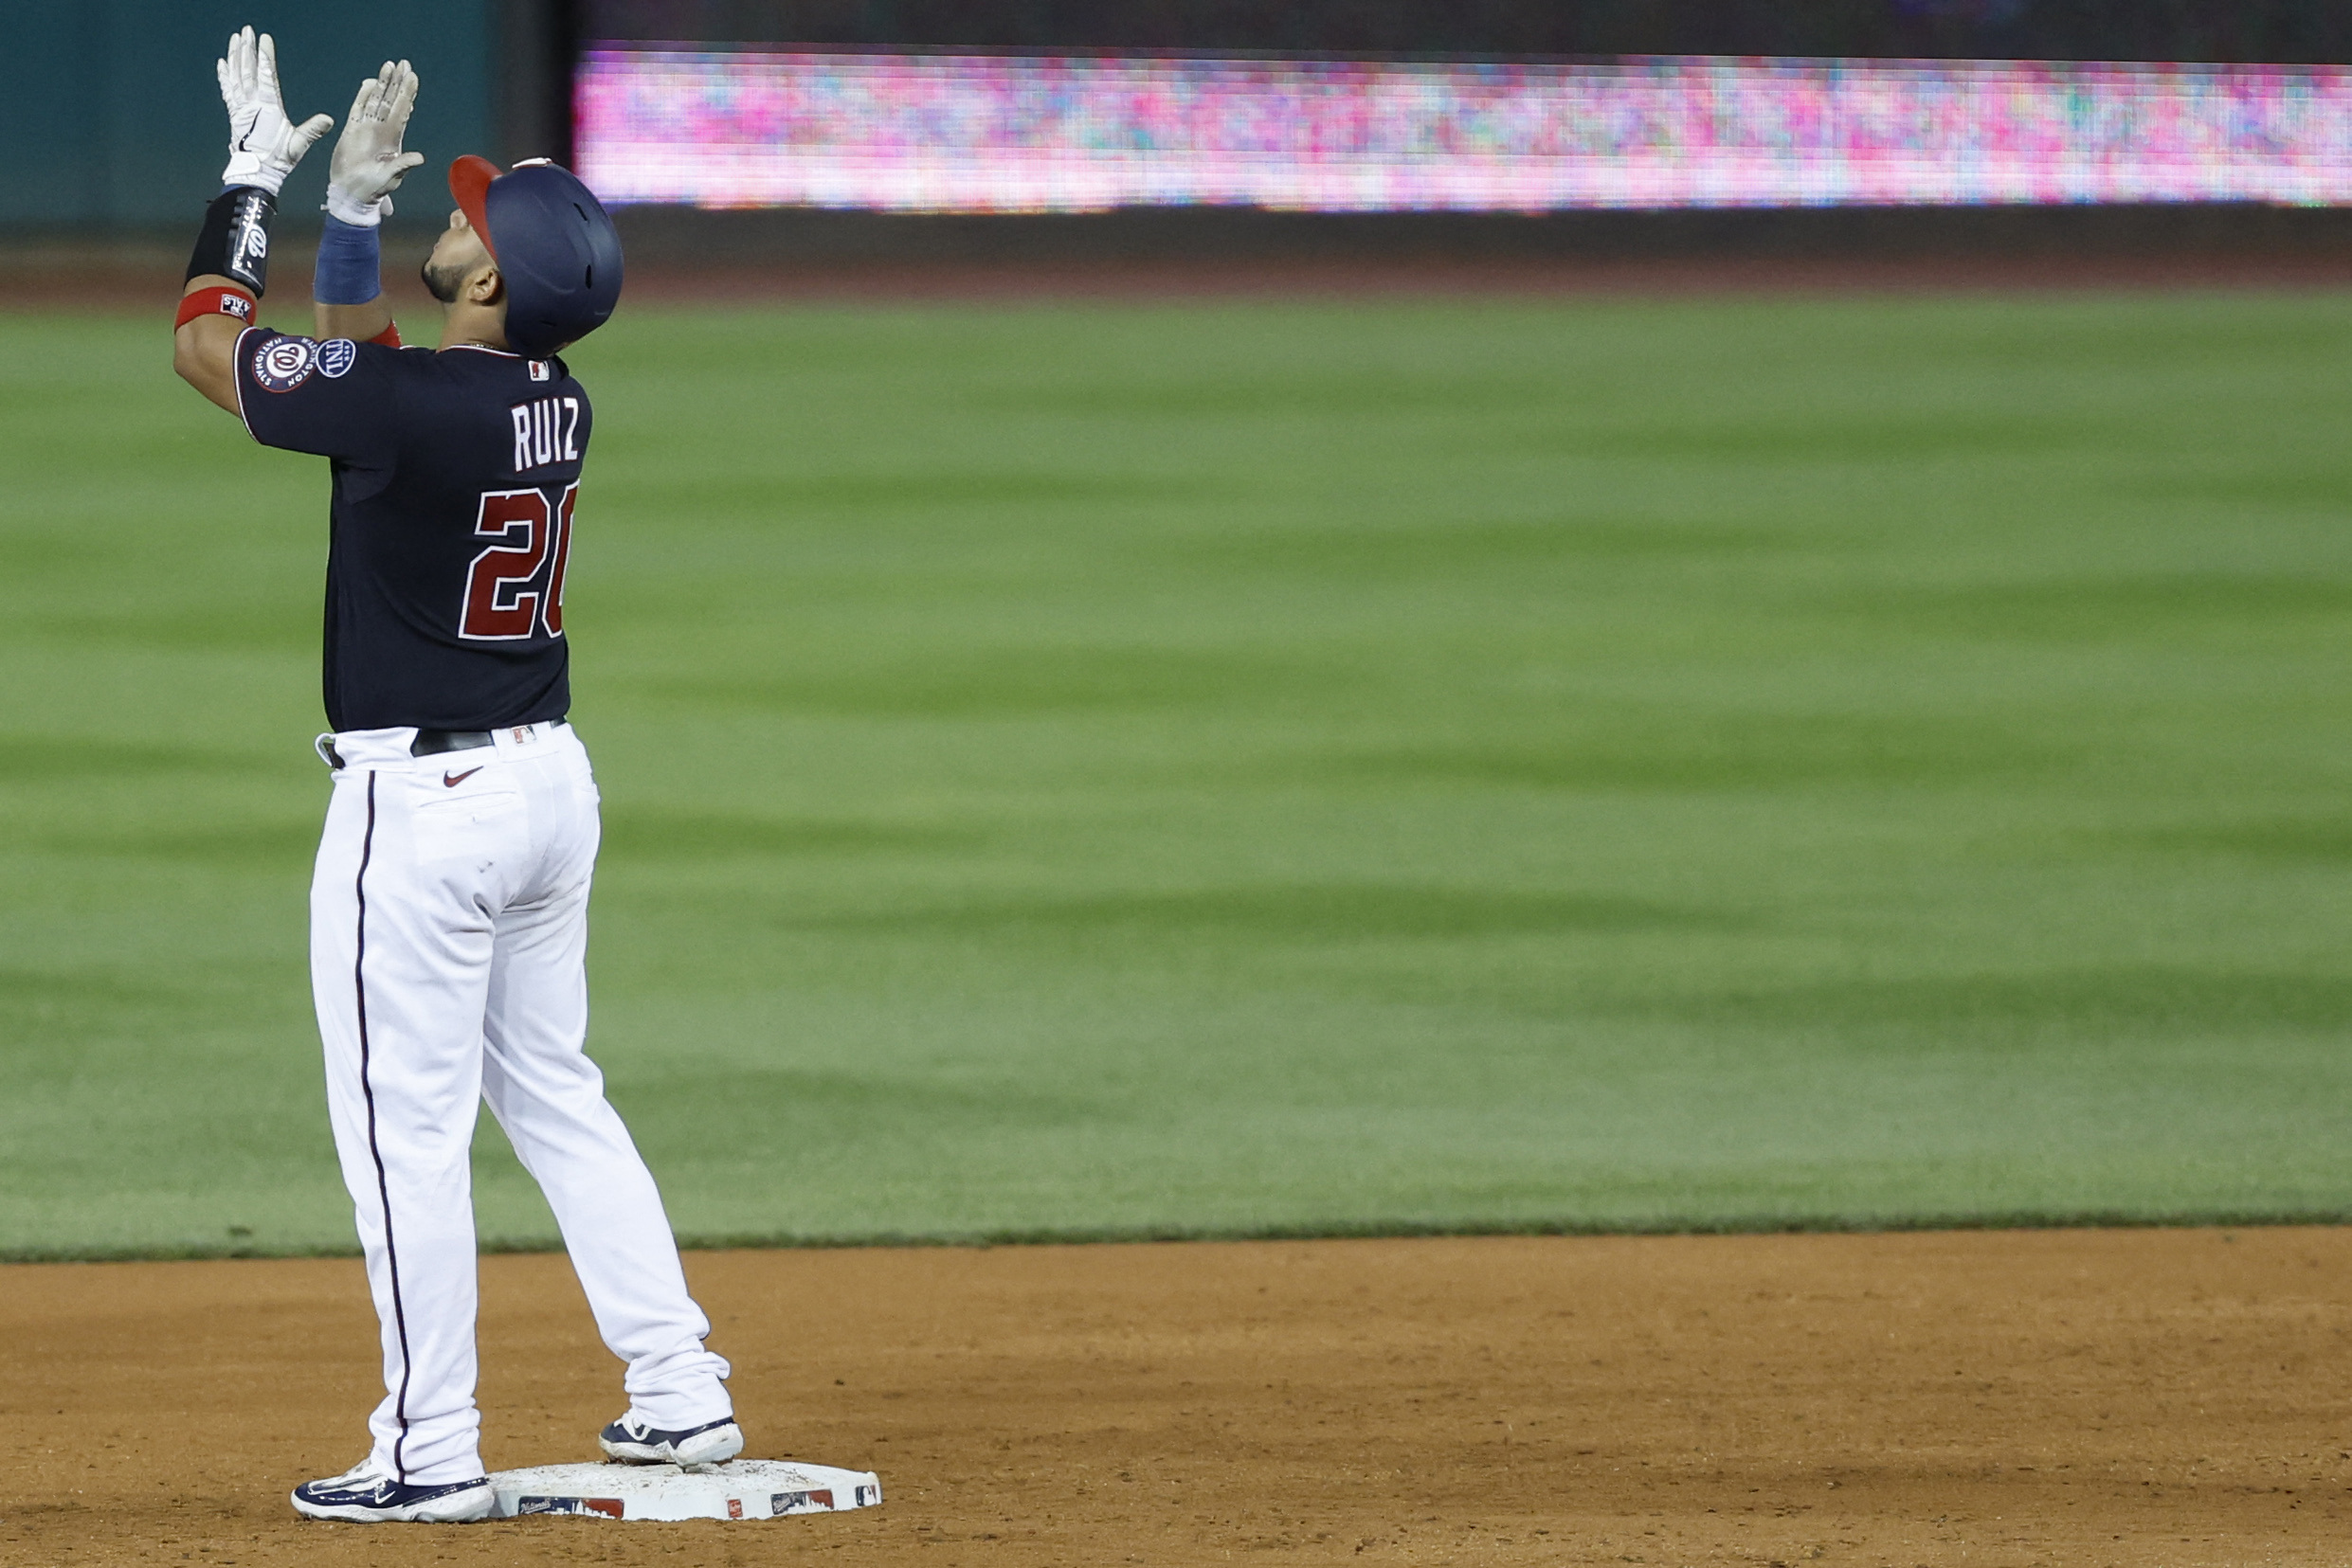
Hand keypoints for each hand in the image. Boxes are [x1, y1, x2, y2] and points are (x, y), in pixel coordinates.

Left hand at [217, 26, 332, 195]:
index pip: (266, 76)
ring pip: (236, 76)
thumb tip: (328, 119)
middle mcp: (251, 104)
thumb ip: (312, 130)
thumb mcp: (298, 144)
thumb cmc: (278, 159)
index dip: (265, 57)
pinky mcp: (234, 113)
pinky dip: (225, 75)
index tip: (264, 39)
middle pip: (248, 70)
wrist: (256, 172)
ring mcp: (241, 107)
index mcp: (268, 108)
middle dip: (247, 50)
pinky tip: (223, 62)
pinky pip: (227, 89)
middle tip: (246, 31)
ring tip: (235, 39)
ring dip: (235, 56)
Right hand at [327, 60, 423, 225]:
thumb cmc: (374, 187)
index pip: (402, 110)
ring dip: (382, 83)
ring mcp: (367, 129)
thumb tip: (420, 158)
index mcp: (394, 138)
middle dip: (397, 82)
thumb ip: (403, 164)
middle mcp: (382, 130)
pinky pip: (358, 108)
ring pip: (375, 100)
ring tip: (388, 66)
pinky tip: (369, 83)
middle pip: (391, 100)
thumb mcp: (391, 176)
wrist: (351, 193)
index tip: (413, 77)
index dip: (407, 93)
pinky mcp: (351, 130)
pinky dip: (363, 96)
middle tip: (403, 63)